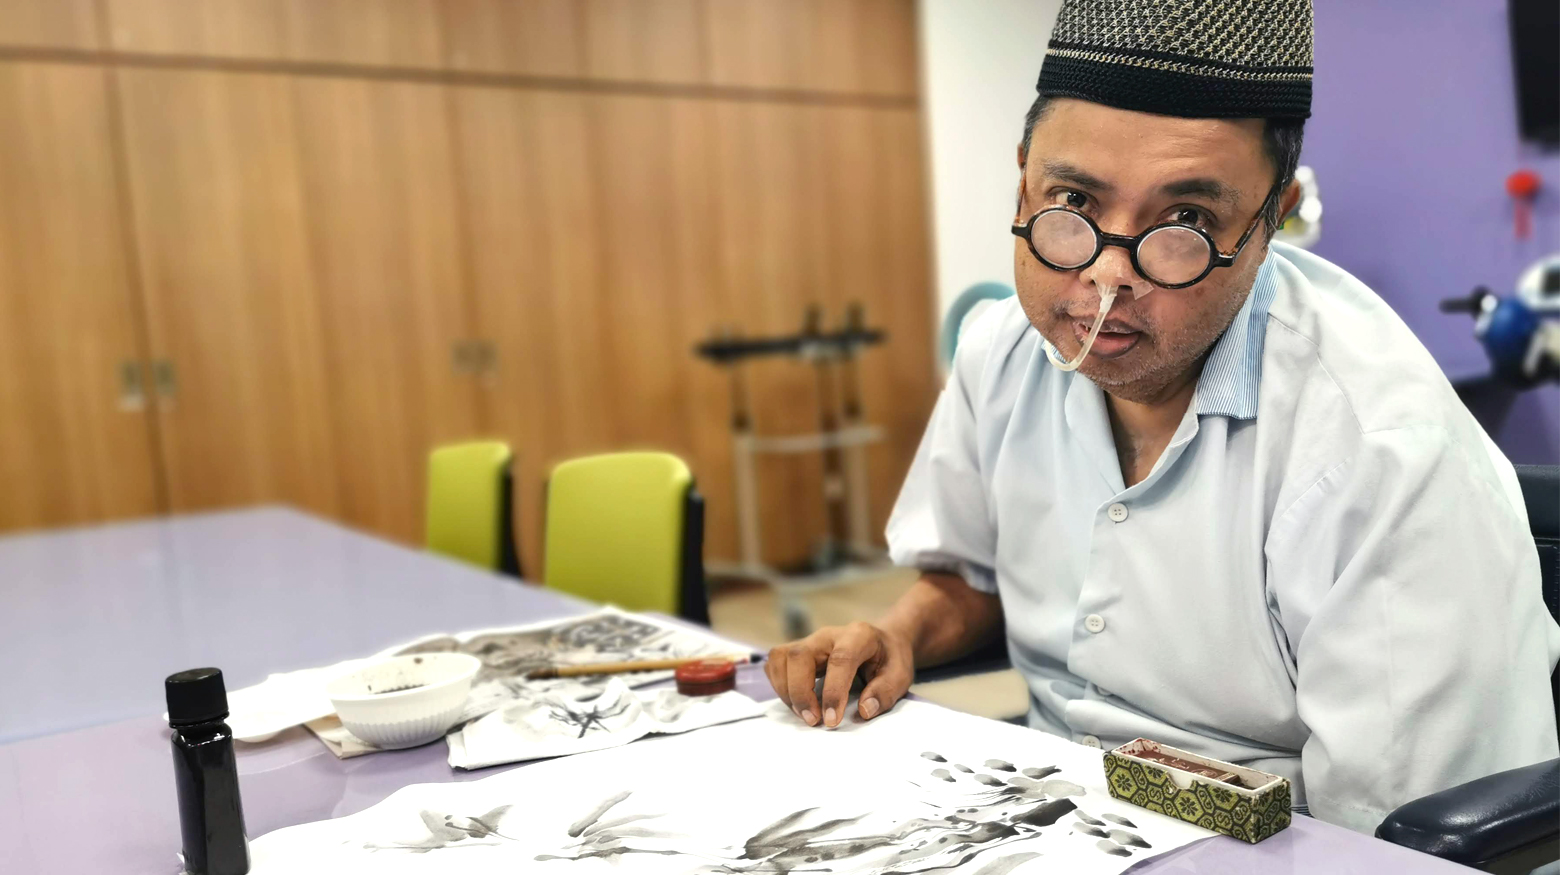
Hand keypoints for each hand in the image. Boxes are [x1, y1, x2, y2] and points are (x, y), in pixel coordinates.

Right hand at [764, 621, 914, 727]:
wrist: (881, 643)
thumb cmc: (889, 660)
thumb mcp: (900, 675)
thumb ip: (884, 692)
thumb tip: (863, 711)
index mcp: (859, 636)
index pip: (840, 660)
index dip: (833, 691)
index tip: (832, 720)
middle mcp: (828, 634)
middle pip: (800, 655)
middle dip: (800, 692)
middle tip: (813, 721)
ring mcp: (809, 641)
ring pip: (781, 657)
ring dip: (786, 690)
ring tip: (804, 714)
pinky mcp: (797, 651)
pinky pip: (775, 664)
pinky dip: (779, 686)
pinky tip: (796, 703)